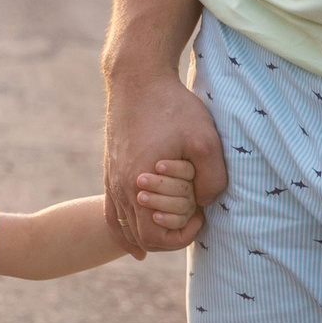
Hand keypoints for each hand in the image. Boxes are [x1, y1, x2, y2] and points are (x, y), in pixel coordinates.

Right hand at [102, 66, 226, 256]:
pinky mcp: (109, 168)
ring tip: (172, 222)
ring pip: (123, 226)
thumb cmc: (173, 107)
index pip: (153, 236)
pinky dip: (123, 230)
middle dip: (169, 233)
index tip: (201, 215)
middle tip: (191, 213)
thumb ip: (212, 181)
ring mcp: (111, 177)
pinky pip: (110, 211)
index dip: (181, 236)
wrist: (136, 78)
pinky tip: (134, 244)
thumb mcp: (206, 142)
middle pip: (139, 235)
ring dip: (149, 231)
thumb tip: (203, 204)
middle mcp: (119, 185)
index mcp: (138, 182)